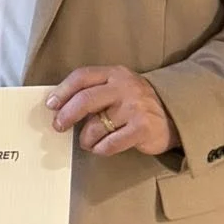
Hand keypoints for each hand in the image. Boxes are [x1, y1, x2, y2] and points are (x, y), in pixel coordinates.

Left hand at [46, 66, 176, 157]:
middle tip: (59, 126)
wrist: (172, 117)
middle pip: (85, 100)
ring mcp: (135, 107)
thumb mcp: (117, 88)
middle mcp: (125, 87)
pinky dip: (101, 149)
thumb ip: (94, 91)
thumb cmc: (135, 104)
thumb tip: (59, 106)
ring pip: (96, 126)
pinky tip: (102, 148)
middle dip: (66, 115)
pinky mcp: (143, 128)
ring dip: (86, 139)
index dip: (62, 91)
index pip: (82, 77)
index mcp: (115, 74)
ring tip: (89, 141)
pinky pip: (110, 143)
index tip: (50, 105)